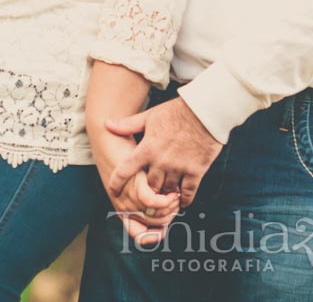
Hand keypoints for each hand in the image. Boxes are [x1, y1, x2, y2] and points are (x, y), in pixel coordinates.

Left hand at [85, 60, 179, 244]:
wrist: (204, 110)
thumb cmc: (176, 111)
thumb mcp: (150, 116)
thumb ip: (129, 124)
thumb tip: (107, 124)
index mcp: (147, 148)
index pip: (125, 170)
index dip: (116, 183)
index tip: (113, 191)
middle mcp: (161, 161)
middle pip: (149, 187)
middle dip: (148, 191)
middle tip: (148, 194)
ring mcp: (179, 167)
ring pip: (167, 191)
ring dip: (165, 196)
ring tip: (165, 197)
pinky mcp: (195, 171)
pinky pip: (187, 192)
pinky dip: (183, 199)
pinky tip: (182, 201)